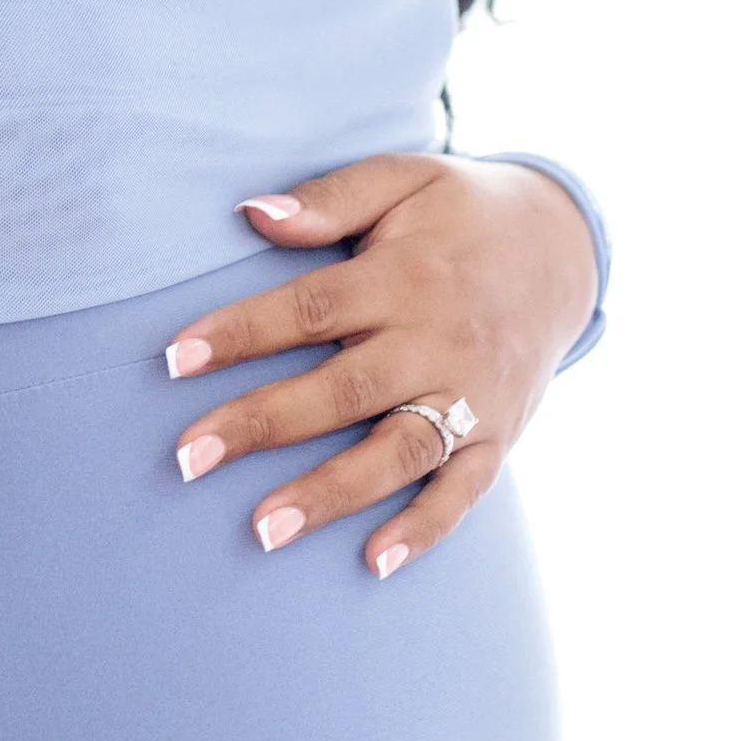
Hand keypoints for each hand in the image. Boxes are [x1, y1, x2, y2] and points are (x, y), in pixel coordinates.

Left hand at [162, 153, 599, 578]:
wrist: (567, 248)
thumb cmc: (461, 213)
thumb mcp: (403, 178)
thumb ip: (330, 198)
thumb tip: (252, 213)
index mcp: (404, 276)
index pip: (309, 308)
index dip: (240, 333)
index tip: (173, 359)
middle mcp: (438, 341)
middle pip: (342, 391)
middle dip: (262, 426)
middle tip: (187, 459)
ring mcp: (473, 394)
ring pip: (397, 451)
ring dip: (331, 493)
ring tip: (265, 530)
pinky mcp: (501, 433)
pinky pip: (466, 489)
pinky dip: (426, 527)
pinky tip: (376, 563)